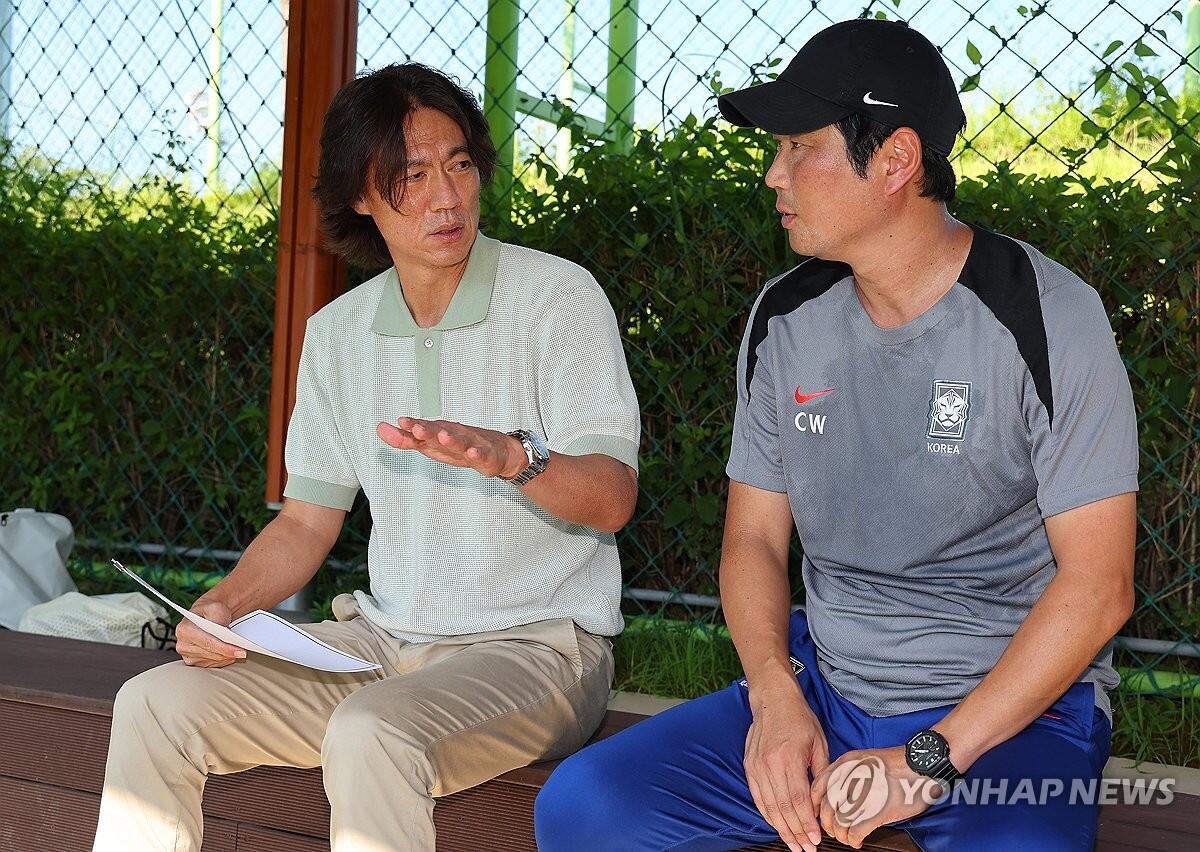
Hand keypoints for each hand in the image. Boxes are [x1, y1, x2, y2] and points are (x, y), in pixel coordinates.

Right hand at [176, 598, 246, 667]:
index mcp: (184, 630)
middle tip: (243, 651)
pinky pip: (213, 665)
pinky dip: (223, 660)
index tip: (240, 651)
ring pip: (213, 661)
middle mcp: (183, 645)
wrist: (207, 617)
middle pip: (212, 654)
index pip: (208, 642)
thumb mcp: (216, 607)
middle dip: (229, 653)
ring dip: (227, 657)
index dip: (225, 648)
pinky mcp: (194, 662)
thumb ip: (219, 617)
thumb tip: (225, 632)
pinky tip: (229, 653)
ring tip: (237, 650)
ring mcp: (188, 655)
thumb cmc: (210, 612)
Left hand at [376, 417, 525, 478]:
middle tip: (416, 428)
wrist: (498, 451)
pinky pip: (482, 455)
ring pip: (460, 442)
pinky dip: (477, 453)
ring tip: (442, 436)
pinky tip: (472, 452)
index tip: (401, 422)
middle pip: (440, 432)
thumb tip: (380, 428)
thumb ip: (405, 439)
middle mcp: (453, 436)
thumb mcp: (430, 445)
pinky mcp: (486, 457)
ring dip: (451, 439)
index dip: (412, 427)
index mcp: (439, 434)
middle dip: (428, 430)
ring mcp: (471, 445)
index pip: (423, 430)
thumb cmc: (460, 446)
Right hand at [744, 680, 829, 851]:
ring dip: (781, 829)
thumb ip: (822, 773)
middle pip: (783, 808)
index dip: (807, 823)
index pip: (798, 800)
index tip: (816, 839)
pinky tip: (777, 826)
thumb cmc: (799, 719)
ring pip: (768, 807)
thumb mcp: (819, 743)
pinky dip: (768, 815)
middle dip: (796, 832)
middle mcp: (769, 765)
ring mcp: (756, 767)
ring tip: (793, 844)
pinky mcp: (749, 767)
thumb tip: (827, 801)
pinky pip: (758, 798)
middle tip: (806, 849)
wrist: (773, 700)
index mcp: (789, 758)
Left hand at [810, 746, 945, 848]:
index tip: (821, 815)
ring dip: (841, 835)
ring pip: (838, 824)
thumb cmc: (898, 763)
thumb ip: (848, 773)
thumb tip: (840, 794)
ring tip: (847, 838)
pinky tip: (858, 841)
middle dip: (828, 825)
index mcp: (844, 765)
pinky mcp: (874, 813)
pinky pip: (854, 833)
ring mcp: (860, 797)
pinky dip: (853, 840)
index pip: (817, 789)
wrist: (919, 764)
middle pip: (825, 809)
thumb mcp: (864, 758)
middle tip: (835, 830)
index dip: (816, 806)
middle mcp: (848, 780)